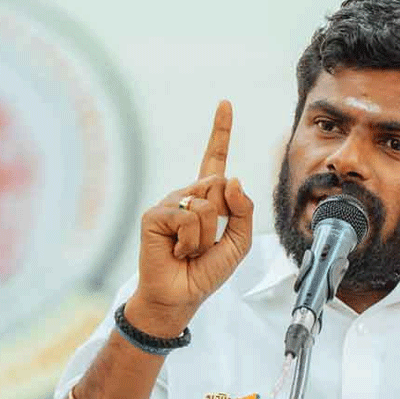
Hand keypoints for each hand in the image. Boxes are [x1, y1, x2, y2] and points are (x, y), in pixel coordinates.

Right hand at [127, 101, 253, 335]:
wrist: (181, 295)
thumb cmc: (207, 270)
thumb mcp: (238, 242)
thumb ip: (243, 211)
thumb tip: (232, 178)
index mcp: (208, 198)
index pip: (216, 159)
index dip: (221, 132)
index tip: (225, 104)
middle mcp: (188, 194)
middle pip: (221, 184)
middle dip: (224, 217)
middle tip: (206, 242)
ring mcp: (171, 202)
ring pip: (208, 202)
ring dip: (208, 235)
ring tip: (191, 249)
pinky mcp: (155, 213)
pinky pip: (189, 216)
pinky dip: (192, 240)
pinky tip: (178, 251)